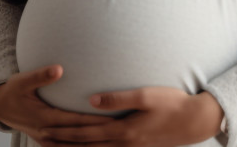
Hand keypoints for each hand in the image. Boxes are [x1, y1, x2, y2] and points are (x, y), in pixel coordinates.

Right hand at [0, 65, 106, 141]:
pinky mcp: (49, 142)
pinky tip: (98, 145)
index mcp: (44, 118)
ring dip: (94, 144)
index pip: (75, 121)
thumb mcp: (23, 80)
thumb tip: (58, 68)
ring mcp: (47, 140)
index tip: (113, 118)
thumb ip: (40, 75)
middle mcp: (47, 133)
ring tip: (116, 141)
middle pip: (79, 136)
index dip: (94, 121)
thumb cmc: (14, 90)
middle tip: (122, 130)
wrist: (1, 107)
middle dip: (101, 134)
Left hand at [39, 86, 223, 145]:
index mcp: (123, 131)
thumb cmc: (172, 104)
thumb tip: (90, 101)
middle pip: (86, 146)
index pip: (85, 132)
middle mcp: (123, 143)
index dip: (63, 132)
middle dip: (62, 143)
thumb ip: (117, 98)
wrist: (195, 121)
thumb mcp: (145, 95)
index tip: (44, 129)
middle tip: (42, 139)